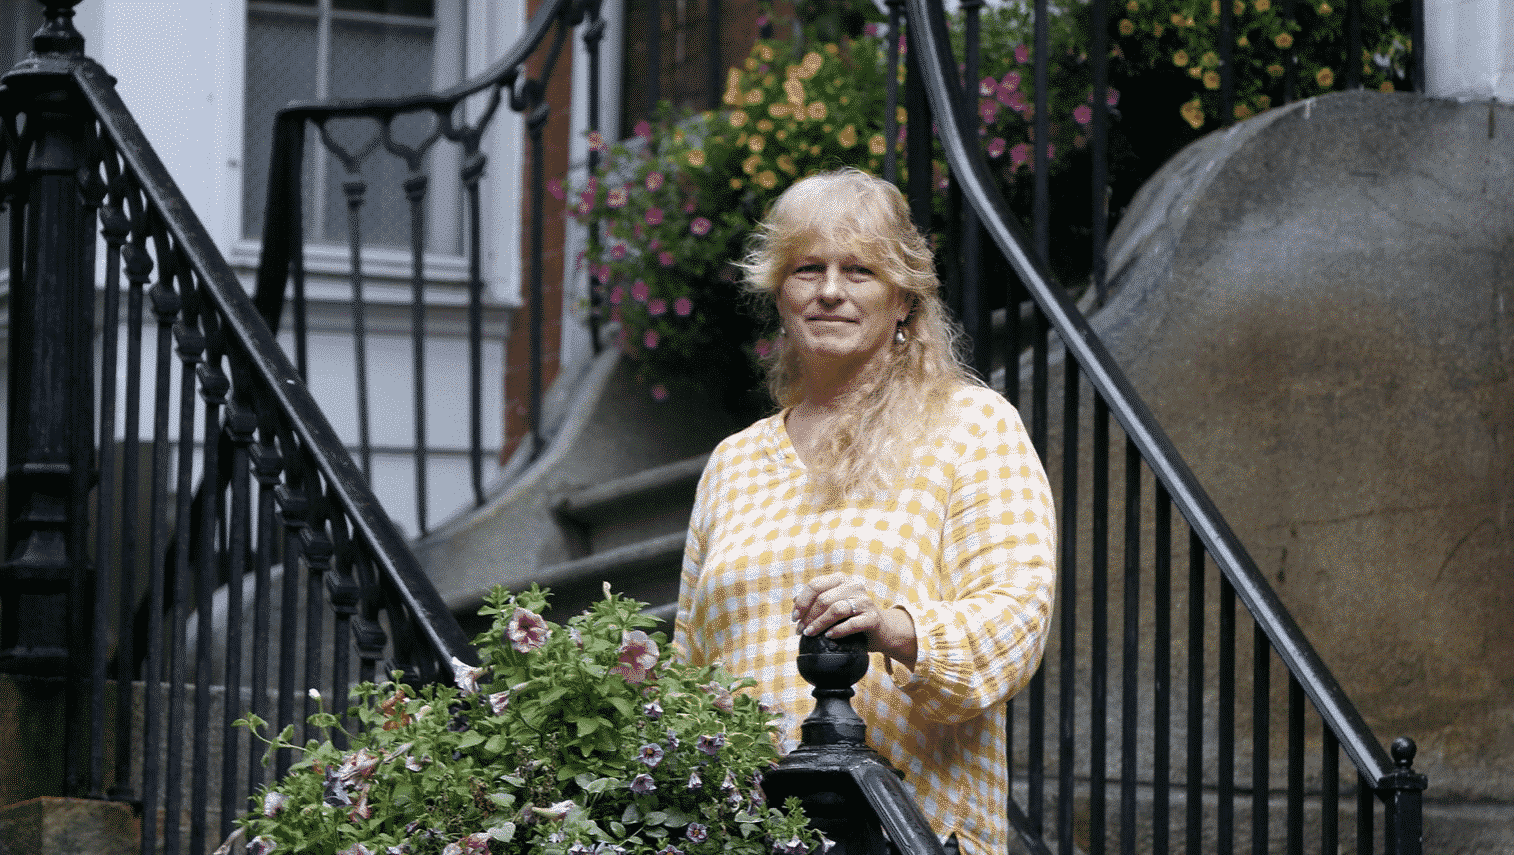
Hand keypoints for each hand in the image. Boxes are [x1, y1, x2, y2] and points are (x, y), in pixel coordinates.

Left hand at [792, 573, 917, 668]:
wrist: (882, 632)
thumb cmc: (852, 618)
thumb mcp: (833, 606)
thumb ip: (817, 601)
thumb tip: (794, 600)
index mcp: (841, 580)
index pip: (815, 585)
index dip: (802, 602)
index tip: (794, 618)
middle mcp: (854, 586)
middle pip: (824, 599)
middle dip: (808, 616)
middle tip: (801, 630)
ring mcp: (865, 601)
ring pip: (836, 609)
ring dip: (819, 623)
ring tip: (810, 634)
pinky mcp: (873, 618)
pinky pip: (851, 623)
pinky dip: (837, 631)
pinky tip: (829, 636)